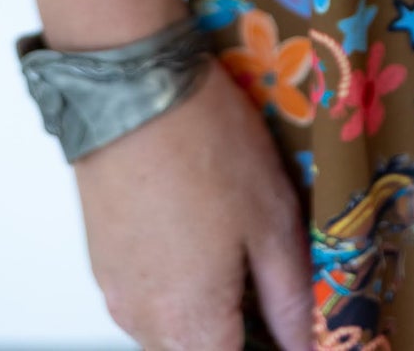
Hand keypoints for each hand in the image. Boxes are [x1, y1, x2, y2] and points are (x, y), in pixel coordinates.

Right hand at [73, 55, 313, 350]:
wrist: (131, 88)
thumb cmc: (203, 145)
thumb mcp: (271, 218)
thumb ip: (291, 296)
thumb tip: (309, 340)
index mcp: (190, 325)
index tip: (298, 332)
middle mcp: (143, 323)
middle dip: (244, 336)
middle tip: (281, 299)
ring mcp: (117, 293)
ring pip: (174, 332)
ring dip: (212, 315)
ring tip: (248, 259)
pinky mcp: (104, 263)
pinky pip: (149, 299)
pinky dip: (182, 287)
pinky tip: (208, 237)